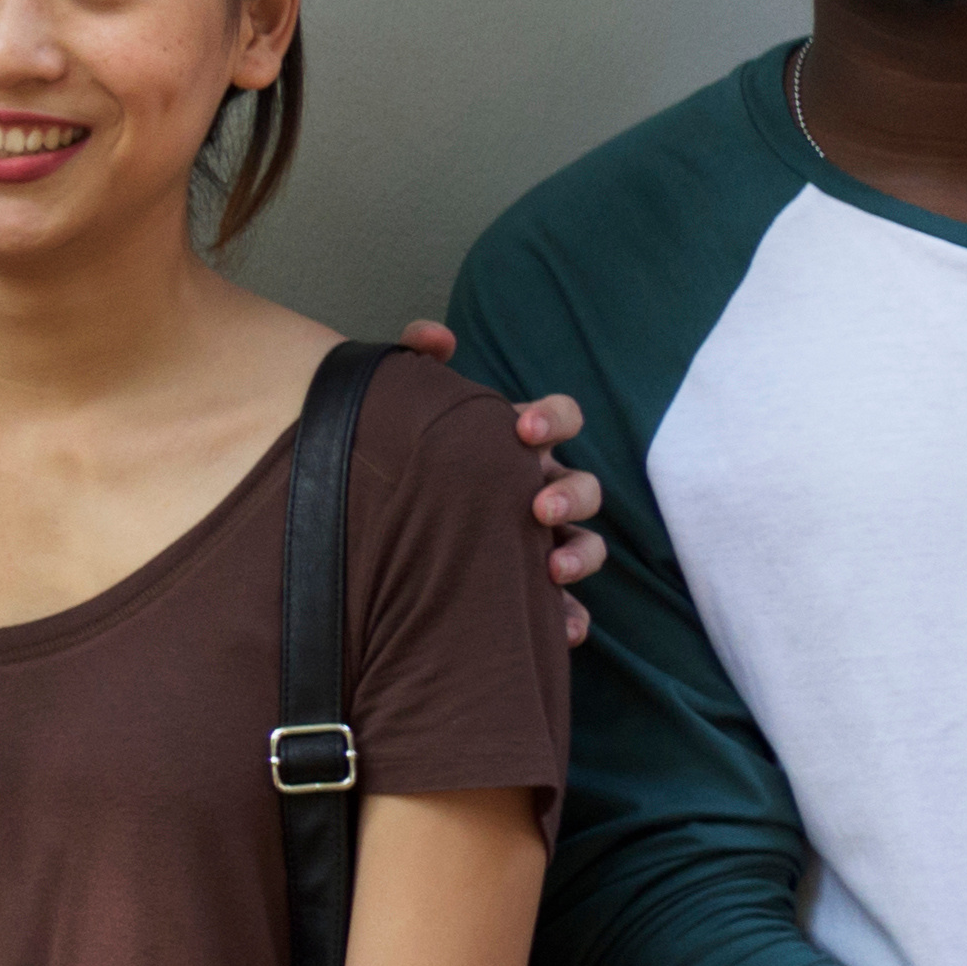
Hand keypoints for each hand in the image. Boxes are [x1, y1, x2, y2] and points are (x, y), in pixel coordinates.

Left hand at [394, 328, 607, 646]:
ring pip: (586, 546)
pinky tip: (560, 629)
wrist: (380, 530)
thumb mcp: (408, 411)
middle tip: (537, 506)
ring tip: (551, 570)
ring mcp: (543, 541)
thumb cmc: (411, 461)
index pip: (560, 418)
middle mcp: (540, 489)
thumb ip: (416, 361)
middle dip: (570, 493)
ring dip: (579, 555)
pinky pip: (566, 608)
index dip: (553, 418)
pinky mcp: (531, 591)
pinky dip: (569, 618)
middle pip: (585, 486)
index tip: (522, 429)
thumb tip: (433, 336)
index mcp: (518, 446)